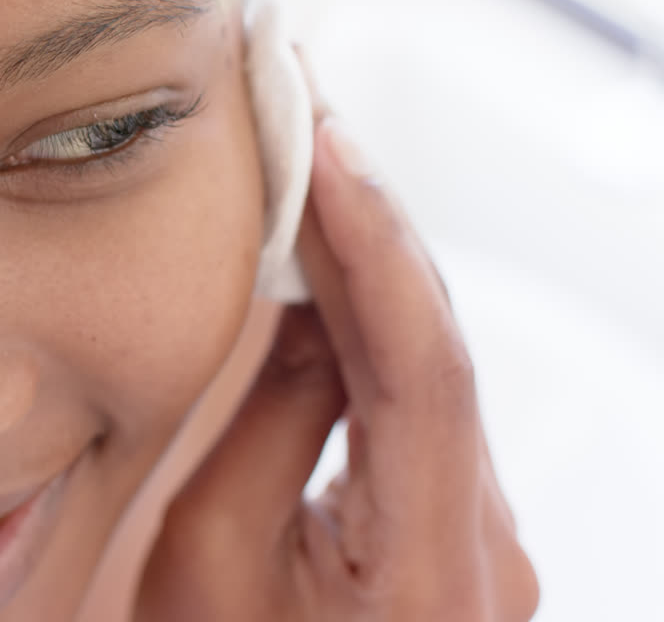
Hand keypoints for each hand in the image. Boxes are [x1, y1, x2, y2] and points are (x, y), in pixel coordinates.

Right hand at [134, 68, 539, 620]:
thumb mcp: (204, 562)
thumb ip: (263, 426)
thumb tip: (304, 305)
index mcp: (432, 573)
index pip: (421, 365)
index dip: (371, 239)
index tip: (319, 143)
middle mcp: (488, 544)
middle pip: (438, 347)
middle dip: (370, 223)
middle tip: (302, 120)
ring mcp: (481, 534)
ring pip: (432, 364)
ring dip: (368, 265)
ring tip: (302, 171)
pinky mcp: (455, 524)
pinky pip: (420, 399)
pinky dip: (370, 324)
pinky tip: (322, 269)